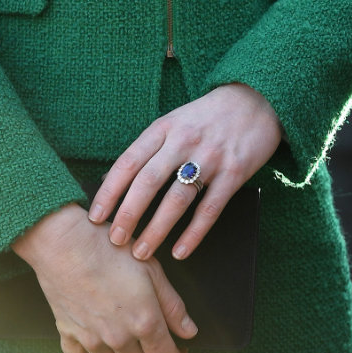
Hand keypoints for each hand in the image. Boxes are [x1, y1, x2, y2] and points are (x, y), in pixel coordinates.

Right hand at [12, 203, 196, 352]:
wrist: (64, 240)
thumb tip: (188, 331)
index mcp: (144, 321)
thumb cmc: (107, 246)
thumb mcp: (150, 268)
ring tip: (122, 332)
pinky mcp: (68, 333)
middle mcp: (118, 337)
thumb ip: (172, 305)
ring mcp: (91, 339)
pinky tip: (94, 334)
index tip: (177, 349)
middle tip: (148, 333)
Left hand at [88, 83, 281, 262]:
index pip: (129, 161)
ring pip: (176, 199)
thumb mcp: (175, 121)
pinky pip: (209, 209)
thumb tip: (121, 184)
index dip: (110, 191)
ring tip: (141, 252)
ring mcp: (209, 157)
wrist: (255, 100)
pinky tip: (180, 252)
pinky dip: (193, 234)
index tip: (96, 216)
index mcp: (164, 127)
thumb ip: (153, 147)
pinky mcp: (233, 172)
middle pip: (148, 182)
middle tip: (115, 240)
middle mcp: (183, 140)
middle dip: (128, 214)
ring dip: (156, 230)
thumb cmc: (206, 117)